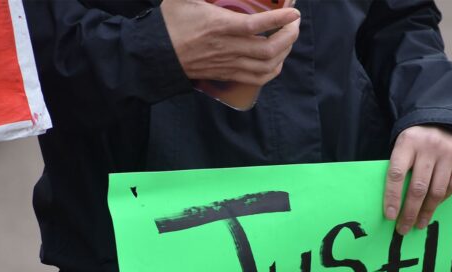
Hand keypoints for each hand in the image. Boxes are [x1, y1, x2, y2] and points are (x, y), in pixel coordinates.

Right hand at [161, 0, 300, 85]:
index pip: (256, 24)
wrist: (157, 53)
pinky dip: (273, 70)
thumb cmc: (171, 21)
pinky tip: (278, 58)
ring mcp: (229, 64)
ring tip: (289, 38)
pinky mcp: (228, 74)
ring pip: (267, 66)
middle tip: (294, 23)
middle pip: (268, 49)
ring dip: (285, 52)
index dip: (279, 19)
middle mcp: (227, 48)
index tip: (293, 12)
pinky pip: (258, 78)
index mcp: (219, 26)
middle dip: (289, 36)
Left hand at [384, 125, 451, 234]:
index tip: (390, 216)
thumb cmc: (418, 139)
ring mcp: (449, 151)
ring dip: (427, 212)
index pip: (396, 174)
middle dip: (409, 212)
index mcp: (408, 141)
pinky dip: (443, 200)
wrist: (446, 118)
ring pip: (437, 191)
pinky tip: (435, 206)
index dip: (392, 197)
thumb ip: (400, 167)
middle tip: (403, 228)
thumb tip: (395, 203)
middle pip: (418, 187)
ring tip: (419, 224)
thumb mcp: (404, 145)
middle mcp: (429, 146)